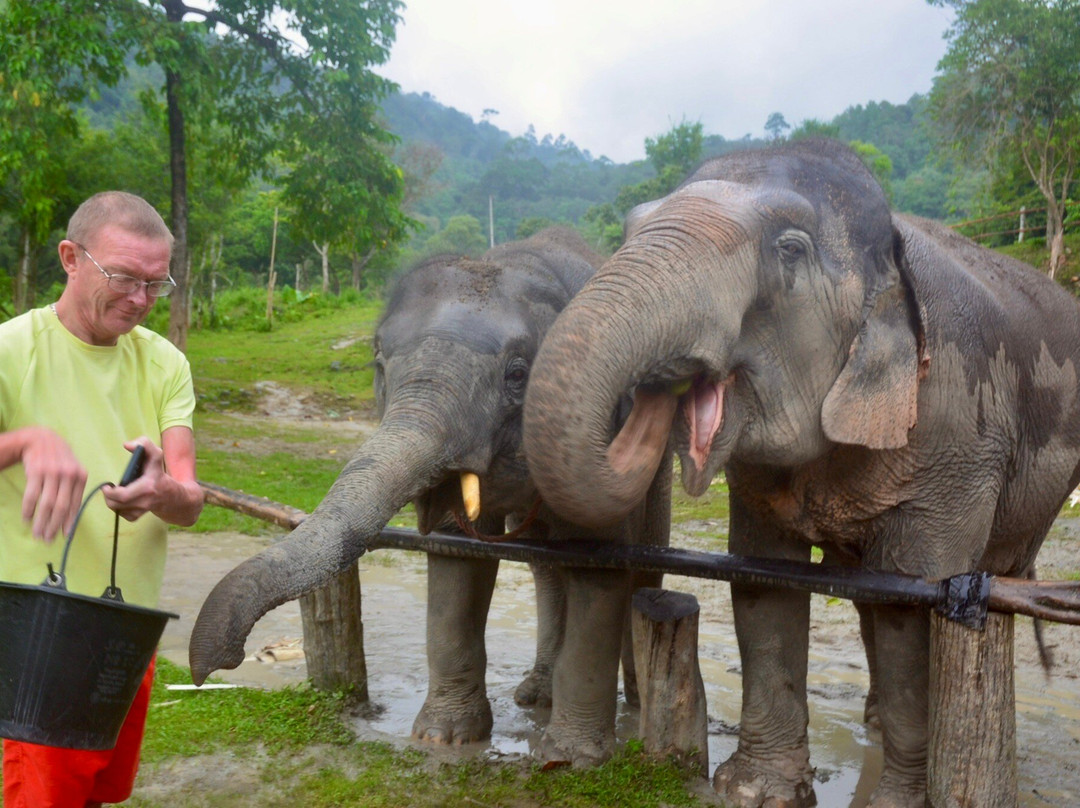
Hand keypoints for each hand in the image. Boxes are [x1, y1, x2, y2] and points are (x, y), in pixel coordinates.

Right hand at [19, 427, 87, 541]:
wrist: (41, 439)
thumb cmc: (58, 459)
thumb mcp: (72, 470)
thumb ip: (73, 490)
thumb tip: (70, 518)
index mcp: (80, 477)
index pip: (75, 505)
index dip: (70, 522)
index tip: (65, 536)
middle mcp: (68, 475)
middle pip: (61, 507)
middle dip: (54, 526)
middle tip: (47, 539)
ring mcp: (52, 472)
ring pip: (46, 504)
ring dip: (40, 522)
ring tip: (37, 534)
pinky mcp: (36, 471)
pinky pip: (32, 495)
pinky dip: (28, 510)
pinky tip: (26, 519)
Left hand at [103, 438, 164, 521]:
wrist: (175, 497)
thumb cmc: (160, 473)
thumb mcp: (156, 455)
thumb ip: (144, 444)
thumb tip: (127, 445)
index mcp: (149, 483)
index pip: (124, 494)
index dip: (111, 492)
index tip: (108, 486)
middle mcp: (147, 498)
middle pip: (119, 503)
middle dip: (109, 496)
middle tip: (107, 489)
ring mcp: (144, 508)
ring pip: (120, 509)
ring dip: (113, 502)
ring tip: (114, 494)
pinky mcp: (141, 515)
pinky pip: (124, 515)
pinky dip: (119, 509)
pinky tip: (122, 502)